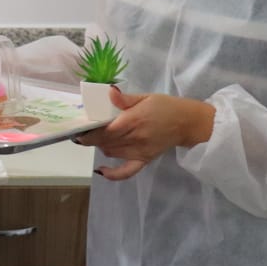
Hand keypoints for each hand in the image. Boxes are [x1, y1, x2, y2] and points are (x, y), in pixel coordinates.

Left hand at [75, 87, 214, 181]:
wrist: (187, 122)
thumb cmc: (165, 106)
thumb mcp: (146, 97)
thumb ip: (125, 98)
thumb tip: (109, 91)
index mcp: (133, 120)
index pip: (105, 130)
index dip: (89, 132)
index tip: (79, 128)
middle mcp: (134, 138)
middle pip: (105, 142)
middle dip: (91, 139)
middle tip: (84, 132)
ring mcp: (139, 151)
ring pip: (111, 153)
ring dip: (101, 146)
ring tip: (98, 138)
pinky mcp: (144, 160)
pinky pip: (126, 172)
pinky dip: (112, 174)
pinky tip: (102, 170)